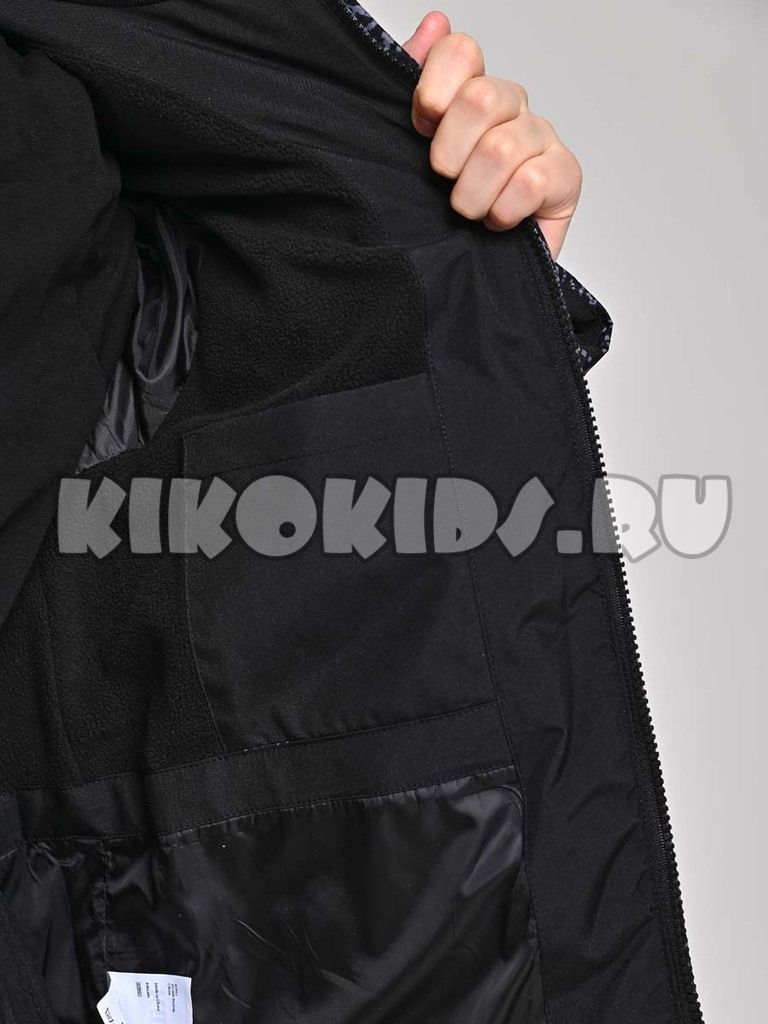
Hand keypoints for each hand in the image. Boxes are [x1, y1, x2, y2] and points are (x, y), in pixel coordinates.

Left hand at [403, 12, 581, 260]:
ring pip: (502, 147)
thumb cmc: (441, 217)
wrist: (470, 276)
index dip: (433, 92)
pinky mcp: (565, 177)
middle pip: (481, 97)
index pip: (461, 52)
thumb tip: (434, 23)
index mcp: (471, 93)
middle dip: (449, 153)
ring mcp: (541, 140)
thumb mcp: (410, 153)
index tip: (421, 129)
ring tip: (469, 213)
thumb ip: (414, 86)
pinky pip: (532, 180)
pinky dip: (504, 211)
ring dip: (473, 194)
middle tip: (444, 181)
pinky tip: (499, 222)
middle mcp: (509, 108)